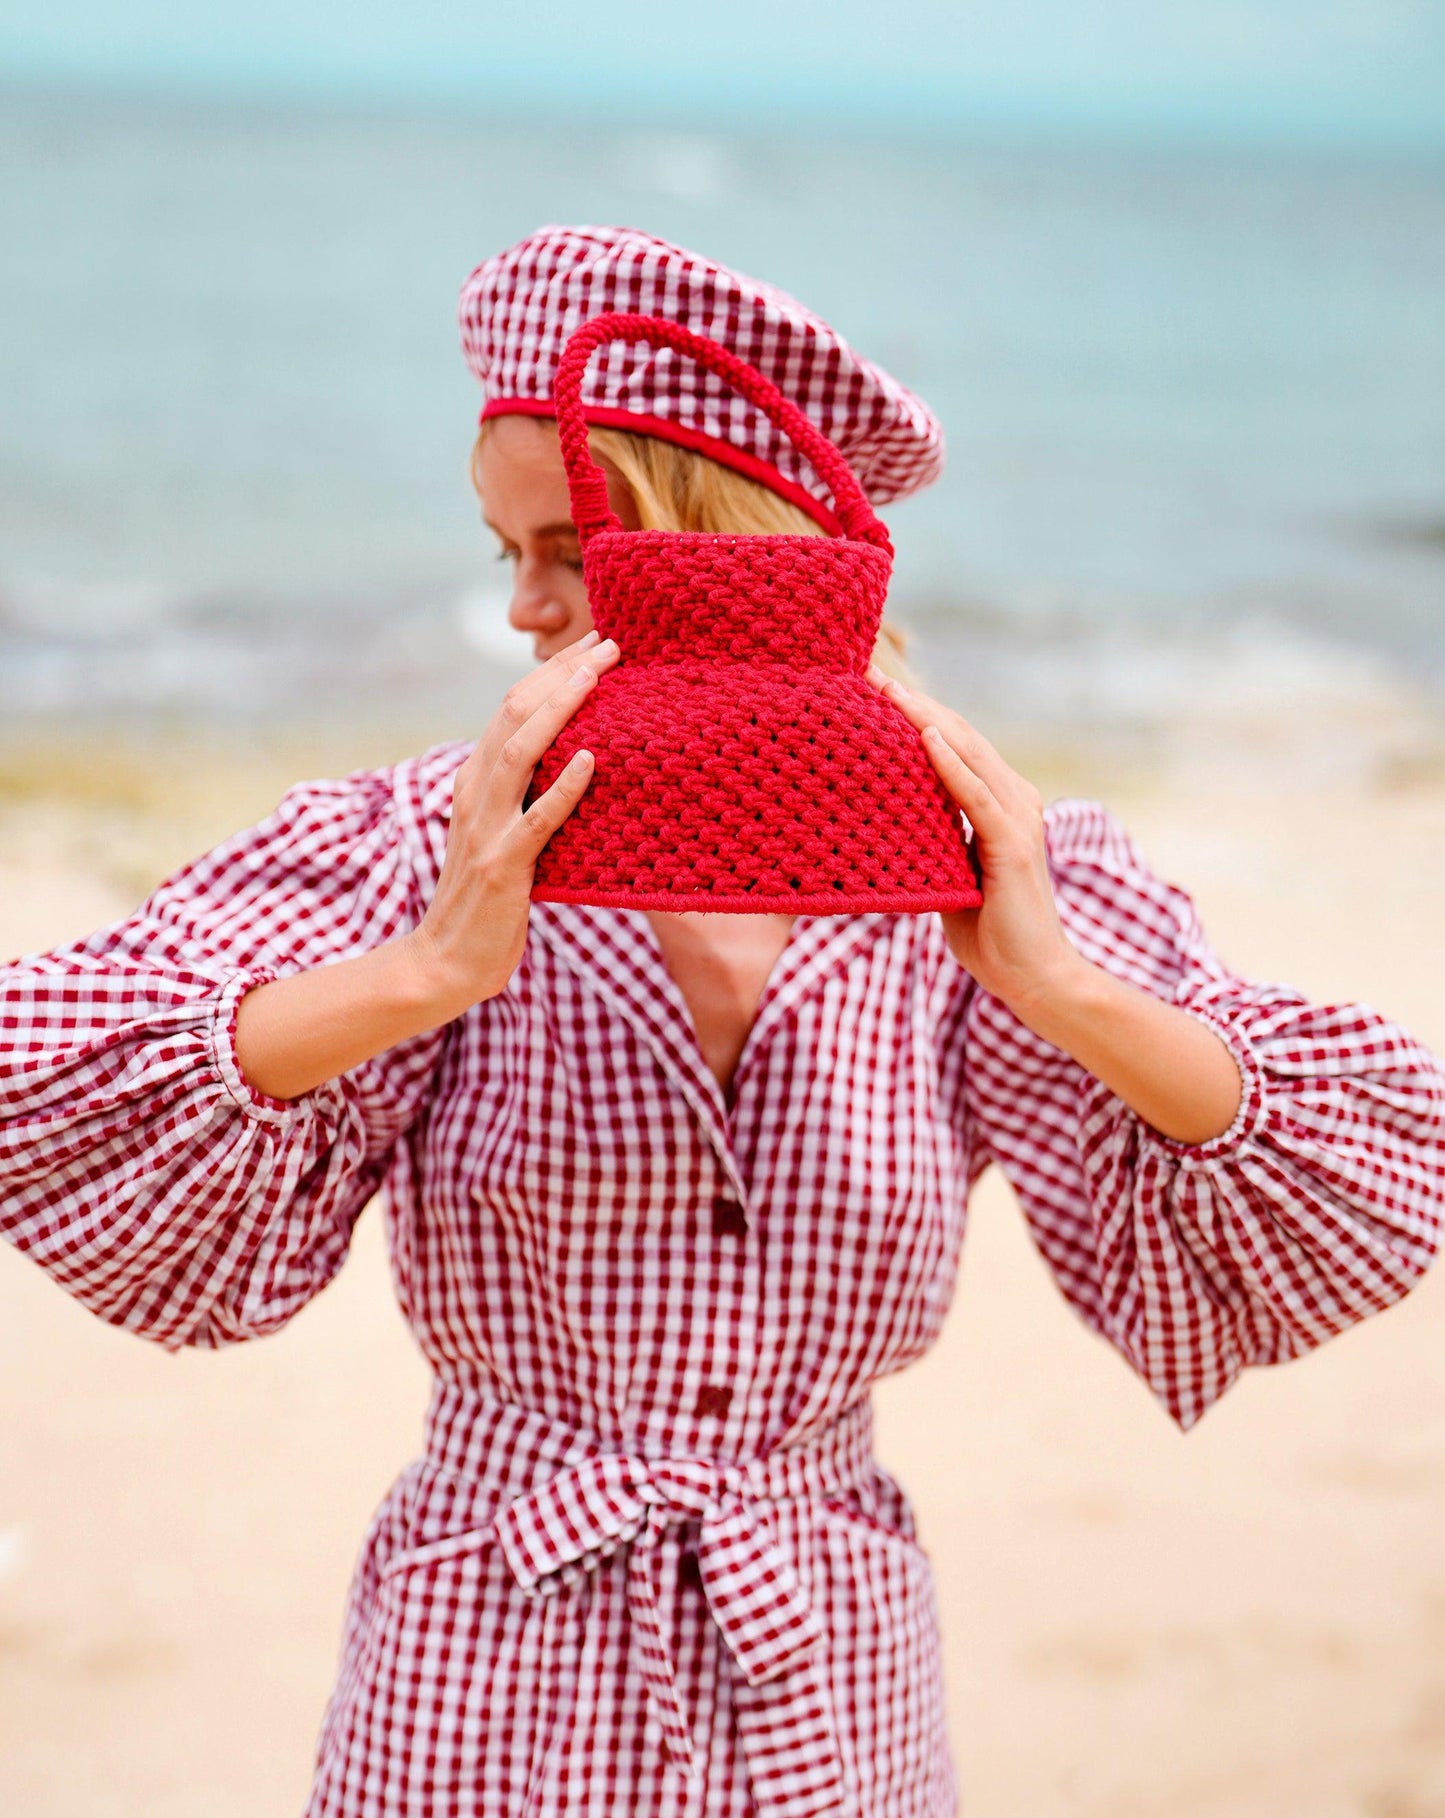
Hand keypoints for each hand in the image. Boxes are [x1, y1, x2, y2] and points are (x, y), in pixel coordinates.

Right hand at [408, 631, 620, 1016]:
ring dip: (562, 711)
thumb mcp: (505, 835)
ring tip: (599, 678)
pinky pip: (537, 820)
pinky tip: (590, 760)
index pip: (512, 710)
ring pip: (521, 753)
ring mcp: (486, 829)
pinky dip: (564, 786)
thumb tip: (577, 762)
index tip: (595, 647)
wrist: (445, 962)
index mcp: (475, 781)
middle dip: (563, 675)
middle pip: (515, 715)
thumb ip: (527, 797)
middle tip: (610, 644)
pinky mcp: (503, 867)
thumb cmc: (487, 902)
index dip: (553, 674)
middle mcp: (476, 794)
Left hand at [865, 664, 1083, 1015]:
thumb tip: (889, 817)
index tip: (874, 686)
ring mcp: (1017, 820)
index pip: (955, 745)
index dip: (916, 713)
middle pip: (959, 736)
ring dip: (925, 719)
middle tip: (869, 670)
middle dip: (914, 703)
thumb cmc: (991, 932)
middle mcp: (1015, 800)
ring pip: (966, 754)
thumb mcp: (951, 873)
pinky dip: (949, 764)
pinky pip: (975, 796)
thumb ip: (933, 839)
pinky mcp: (1013, 846)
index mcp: (1001, 803)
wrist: (1033, 977)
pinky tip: (924, 738)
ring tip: (886, 689)